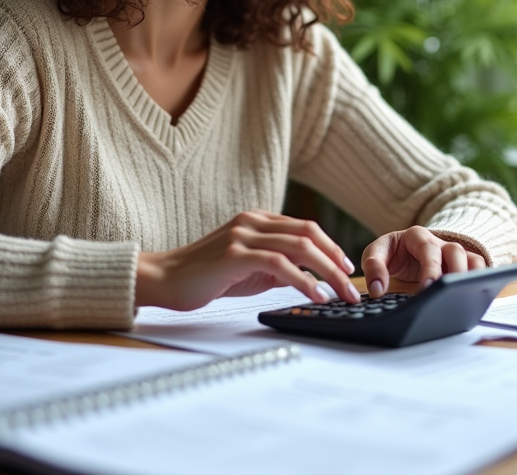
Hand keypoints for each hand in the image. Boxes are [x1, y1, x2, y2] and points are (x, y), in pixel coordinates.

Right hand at [135, 210, 359, 310]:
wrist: (164, 279)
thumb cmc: (204, 277)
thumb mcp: (248, 268)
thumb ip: (276, 266)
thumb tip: (308, 277)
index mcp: (257, 220)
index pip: (306, 228)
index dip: (331, 247)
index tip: (347, 269)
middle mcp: (253, 222)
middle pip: (309, 234)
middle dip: (336, 260)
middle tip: (353, 285)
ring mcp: (244, 235)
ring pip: (300, 247)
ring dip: (328, 273)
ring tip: (342, 294)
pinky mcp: (235, 255)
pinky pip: (280, 264)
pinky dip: (304, 280)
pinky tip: (316, 295)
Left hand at [361, 226, 486, 298]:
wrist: (403, 250)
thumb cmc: (392, 253)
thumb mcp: (376, 254)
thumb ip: (373, 267)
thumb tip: (377, 290)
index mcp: (416, 236)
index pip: (427, 249)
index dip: (430, 268)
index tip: (427, 288)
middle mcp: (439, 242)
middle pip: (455, 252)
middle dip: (453, 273)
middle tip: (447, 294)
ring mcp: (453, 253)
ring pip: (471, 259)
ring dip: (471, 277)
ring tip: (464, 296)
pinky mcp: (462, 264)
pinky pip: (479, 267)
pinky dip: (481, 278)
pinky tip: (476, 295)